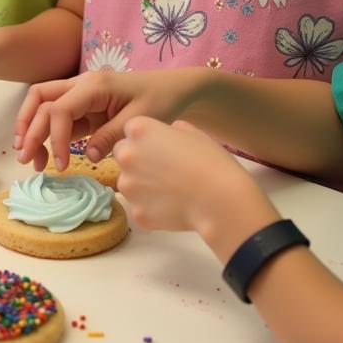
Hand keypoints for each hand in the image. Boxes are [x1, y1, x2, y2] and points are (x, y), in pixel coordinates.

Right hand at [14, 69, 199, 172]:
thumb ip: (111, 137)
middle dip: (29, 129)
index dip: (55, 137)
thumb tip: (86, 156)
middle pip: (40, 99)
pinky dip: (49, 134)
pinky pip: (58, 117)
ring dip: (32, 129)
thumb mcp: (140, 120)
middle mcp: (80, 85)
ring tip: (31, 158)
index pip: (59, 109)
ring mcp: (80, 95)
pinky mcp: (84, 107)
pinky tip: (47, 153)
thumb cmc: (160, 99)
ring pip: (43, 106)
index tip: (61, 164)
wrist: (174, 89)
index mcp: (94, 85)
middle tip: (26, 159)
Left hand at [114, 117, 265, 236]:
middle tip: (163, 170)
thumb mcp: (194, 133)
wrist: (220, 200)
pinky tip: (173, 207)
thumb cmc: (211, 162)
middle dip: (137, 161)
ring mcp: (128, 186)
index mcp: (139, 130)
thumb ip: (171, 130)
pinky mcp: (136, 212)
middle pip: (122, 155)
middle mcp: (127, 155)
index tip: (160, 149)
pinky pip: (140, 208)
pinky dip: (152, 208)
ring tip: (170, 191)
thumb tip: (166, 134)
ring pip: (128, 183)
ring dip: (142, 186)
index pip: (129, 131)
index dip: (145, 140)